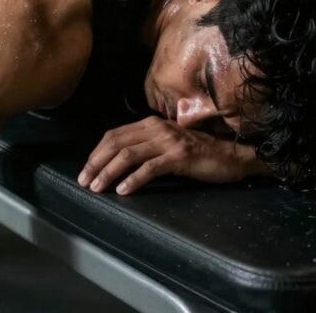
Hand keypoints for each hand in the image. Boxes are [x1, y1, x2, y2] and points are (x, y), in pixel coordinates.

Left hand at [77, 116, 257, 194]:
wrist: (231, 156)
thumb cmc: (198, 154)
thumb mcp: (167, 144)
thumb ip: (146, 146)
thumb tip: (117, 161)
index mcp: (150, 124)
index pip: (114, 135)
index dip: (96, 153)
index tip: (85, 170)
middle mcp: (157, 128)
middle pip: (116, 144)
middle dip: (96, 163)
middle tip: (84, 181)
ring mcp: (169, 141)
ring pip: (129, 155)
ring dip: (109, 172)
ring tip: (98, 188)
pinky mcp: (180, 156)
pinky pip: (150, 168)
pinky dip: (134, 179)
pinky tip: (123, 190)